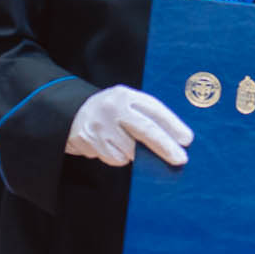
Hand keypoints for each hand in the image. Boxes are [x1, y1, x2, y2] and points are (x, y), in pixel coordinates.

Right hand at [65, 86, 191, 167]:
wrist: (68, 113)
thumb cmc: (108, 112)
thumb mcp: (125, 105)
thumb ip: (144, 117)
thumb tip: (174, 141)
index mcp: (125, 95)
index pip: (153, 109)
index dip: (172, 125)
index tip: (186, 139)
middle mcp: (112, 107)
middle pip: (146, 130)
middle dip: (165, 146)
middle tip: (180, 159)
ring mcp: (98, 124)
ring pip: (130, 151)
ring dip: (133, 154)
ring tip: (121, 142)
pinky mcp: (88, 140)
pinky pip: (115, 159)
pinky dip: (117, 157)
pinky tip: (107, 145)